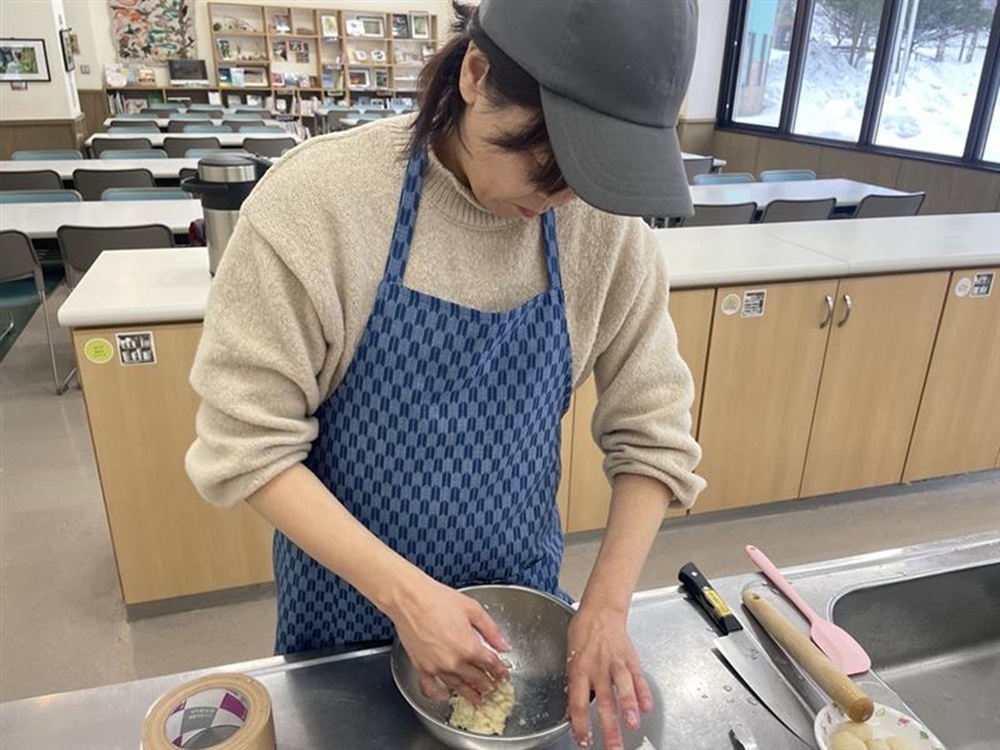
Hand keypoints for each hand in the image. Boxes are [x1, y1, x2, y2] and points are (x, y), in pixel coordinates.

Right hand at [390, 577, 510, 705]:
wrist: (410, 598)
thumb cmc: (438, 599)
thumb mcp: (473, 609)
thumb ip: (491, 630)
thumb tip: (504, 645)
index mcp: (469, 646)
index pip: (490, 664)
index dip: (500, 671)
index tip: (504, 675)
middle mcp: (454, 661)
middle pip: (477, 678)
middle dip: (488, 684)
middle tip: (493, 688)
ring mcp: (436, 667)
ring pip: (458, 686)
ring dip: (470, 693)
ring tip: (478, 699)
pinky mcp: (420, 667)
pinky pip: (430, 688)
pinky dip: (437, 695)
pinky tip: (444, 696)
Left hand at [565, 605, 652, 748]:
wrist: (601, 611)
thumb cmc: (583, 634)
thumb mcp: (570, 657)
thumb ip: (574, 685)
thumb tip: (570, 713)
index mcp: (578, 669)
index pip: (577, 702)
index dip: (580, 724)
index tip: (584, 741)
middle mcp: (597, 668)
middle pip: (603, 701)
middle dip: (608, 727)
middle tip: (612, 748)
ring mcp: (615, 663)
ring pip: (622, 687)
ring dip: (627, 707)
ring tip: (632, 725)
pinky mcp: (630, 659)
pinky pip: (638, 677)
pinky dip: (643, 692)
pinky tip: (647, 707)